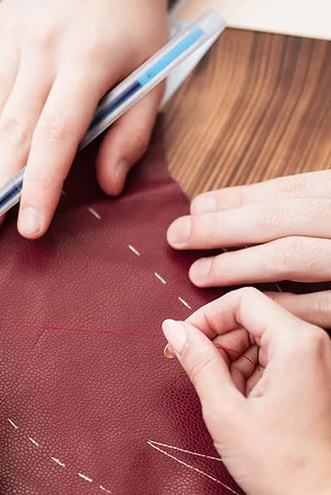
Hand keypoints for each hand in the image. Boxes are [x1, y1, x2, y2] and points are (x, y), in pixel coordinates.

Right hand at [0, 0, 169, 240]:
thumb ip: (131, 131)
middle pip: (11, 130)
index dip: (38, 186)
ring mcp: (12, 36)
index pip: (56, 137)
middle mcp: (43, 49)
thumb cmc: (133, 21)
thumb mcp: (153, 73)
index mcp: (88, 63)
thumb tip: (109, 186)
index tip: (28, 228)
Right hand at [161, 288, 330, 494]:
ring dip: (229, 361)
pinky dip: (246, 376)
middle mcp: (312, 346)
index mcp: (296, 344)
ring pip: (258, 340)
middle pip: (250, 319)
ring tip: (219, 398)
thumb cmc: (283, 468)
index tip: (182, 342)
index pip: (242, 301)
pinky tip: (237, 406)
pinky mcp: (313, 383)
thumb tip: (173, 329)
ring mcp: (315, 365)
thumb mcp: (225, 411)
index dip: (205, 317)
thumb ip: (198, 362)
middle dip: (215, 340)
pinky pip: (271, 362)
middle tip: (190, 370)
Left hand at [167, 171, 330, 326]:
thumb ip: (290, 210)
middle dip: (220, 228)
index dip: (236, 200)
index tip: (195, 208)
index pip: (288, 191)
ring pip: (291, 257)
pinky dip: (276, 303)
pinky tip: (240, 304)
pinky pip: (317, 304)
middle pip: (279, 220)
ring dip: (237, 265)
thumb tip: (207, 208)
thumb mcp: (330, 213)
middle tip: (178, 236)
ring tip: (197, 274)